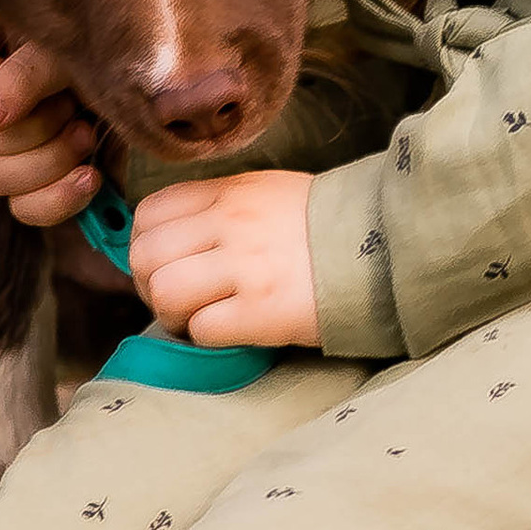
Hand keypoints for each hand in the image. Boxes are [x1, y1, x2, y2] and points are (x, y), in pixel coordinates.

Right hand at [0, 10, 99, 231]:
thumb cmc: (116, 51)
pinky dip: (57, 199)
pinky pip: (24, 209)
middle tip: (71, 109)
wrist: (166, 91)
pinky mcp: (38, 182)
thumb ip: (24, 75)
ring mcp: (9, 143)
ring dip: (45, 162)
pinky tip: (91, 179)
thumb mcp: (72, 50)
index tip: (20, 81)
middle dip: (26, 127)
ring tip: (86, 137)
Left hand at [129, 173, 317, 348]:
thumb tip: (171, 244)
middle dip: (150, 286)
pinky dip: (206, 337)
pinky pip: (202, 329)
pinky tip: (230, 331)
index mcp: (229, 192)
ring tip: (200, 318)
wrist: (385, 247)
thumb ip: (218, 209)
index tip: (166, 265)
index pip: (149, 214)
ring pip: (165, 291)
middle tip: (177, 300)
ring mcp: (246, 266)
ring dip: (174, 314)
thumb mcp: (267, 194)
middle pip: (146, 256)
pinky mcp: (263, 309)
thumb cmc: (324, 227)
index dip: (145, 246)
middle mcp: (231, 223)